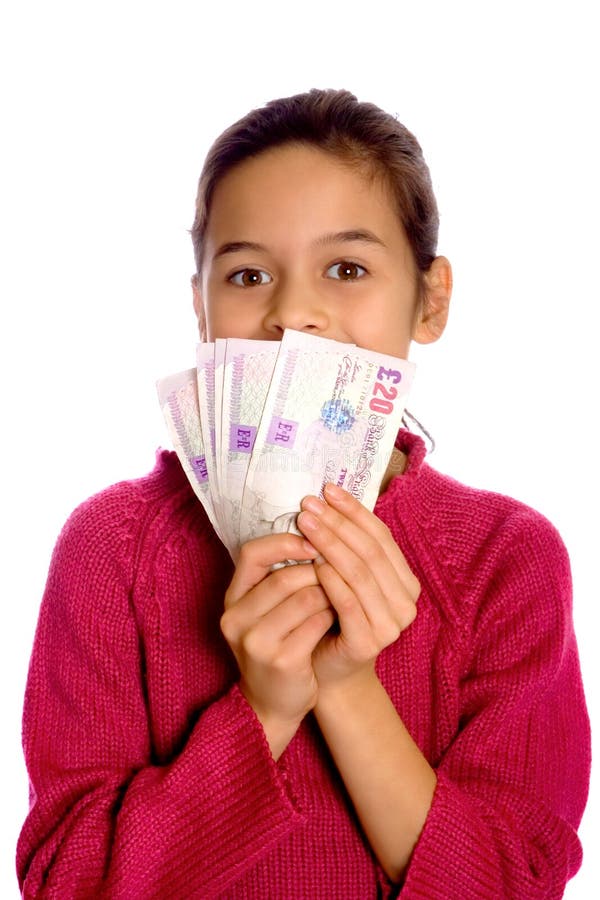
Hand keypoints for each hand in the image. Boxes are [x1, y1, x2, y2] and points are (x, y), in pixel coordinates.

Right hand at [221, 532, 334, 755]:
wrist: (273, 705)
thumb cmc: (277, 647)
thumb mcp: (265, 611)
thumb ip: (277, 578)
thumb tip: (315, 535)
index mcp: (232, 600)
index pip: (251, 554)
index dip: (284, 542)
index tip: (312, 542)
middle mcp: (236, 619)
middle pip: (284, 576)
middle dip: (317, 570)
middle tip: (339, 568)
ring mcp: (256, 642)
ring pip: (305, 598)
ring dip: (330, 592)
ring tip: (342, 592)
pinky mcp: (281, 661)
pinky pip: (316, 624)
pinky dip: (332, 616)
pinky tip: (339, 617)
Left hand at [296, 483, 419, 689]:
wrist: (330, 672)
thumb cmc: (336, 619)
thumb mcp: (348, 579)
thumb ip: (350, 549)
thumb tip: (329, 498)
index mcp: (407, 583)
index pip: (381, 537)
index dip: (355, 511)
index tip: (328, 489)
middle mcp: (407, 603)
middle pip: (369, 551)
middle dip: (338, 523)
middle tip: (309, 503)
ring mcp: (391, 624)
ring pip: (359, 572)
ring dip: (330, 543)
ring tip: (305, 523)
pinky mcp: (369, 641)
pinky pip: (347, 601)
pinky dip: (330, 577)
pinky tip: (312, 560)